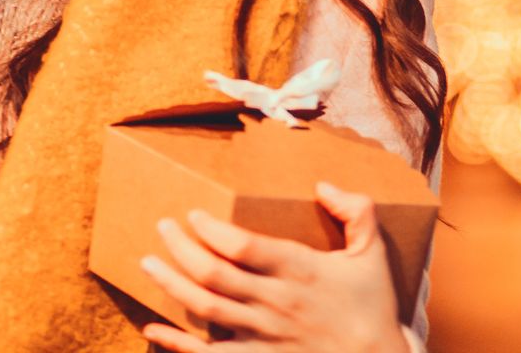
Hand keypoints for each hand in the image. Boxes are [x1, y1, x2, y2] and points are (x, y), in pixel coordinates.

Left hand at [140, 181, 407, 351]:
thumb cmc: (372, 306)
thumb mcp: (372, 253)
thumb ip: (356, 211)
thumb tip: (323, 184)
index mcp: (299, 270)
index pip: (243, 245)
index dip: (212, 228)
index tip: (193, 214)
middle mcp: (275, 301)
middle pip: (214, 273)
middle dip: (180, 247)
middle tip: (161, 227)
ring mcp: (264, 334)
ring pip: (205, 308)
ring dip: (171, 284)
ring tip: (147, 263)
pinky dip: (177, 344)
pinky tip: (153, 330)